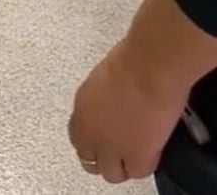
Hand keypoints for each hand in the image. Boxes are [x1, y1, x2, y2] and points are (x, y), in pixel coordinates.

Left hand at [68, 41, 186, 183]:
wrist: (148, 67)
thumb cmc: (131, 59)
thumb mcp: (106, 79)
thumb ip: (104, 99)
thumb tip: (113, 104)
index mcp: (81, 108)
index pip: (78, 138)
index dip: (93, 140)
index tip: (103, 138)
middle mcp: (90, 130)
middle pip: (90, 160)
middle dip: (104, 157)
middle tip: (120, 151)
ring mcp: (111, 146)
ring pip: (111, 173)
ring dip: (122, 165)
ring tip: (136, 155)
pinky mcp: (135, 156)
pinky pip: (137, 171)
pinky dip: (145, 164)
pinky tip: (153, 151)